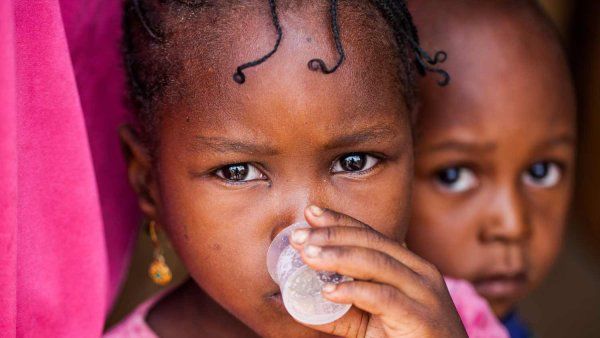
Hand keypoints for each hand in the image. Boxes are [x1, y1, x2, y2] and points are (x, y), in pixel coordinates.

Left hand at [289, 206, 467, 337]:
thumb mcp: (372, 321)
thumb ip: (344, 309)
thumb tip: (301, 299)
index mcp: (409, 265)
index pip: (370, 234)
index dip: (339, 220)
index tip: (310, 212)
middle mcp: (420, 272)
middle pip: (370, 241)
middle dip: (332, 234)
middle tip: (299, 237)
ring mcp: (424, 293)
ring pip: (376, 263)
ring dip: (337, 256)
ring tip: (308, 256)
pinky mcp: (421, 317)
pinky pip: (383, 297)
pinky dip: (353, 291)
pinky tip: (329, 292)